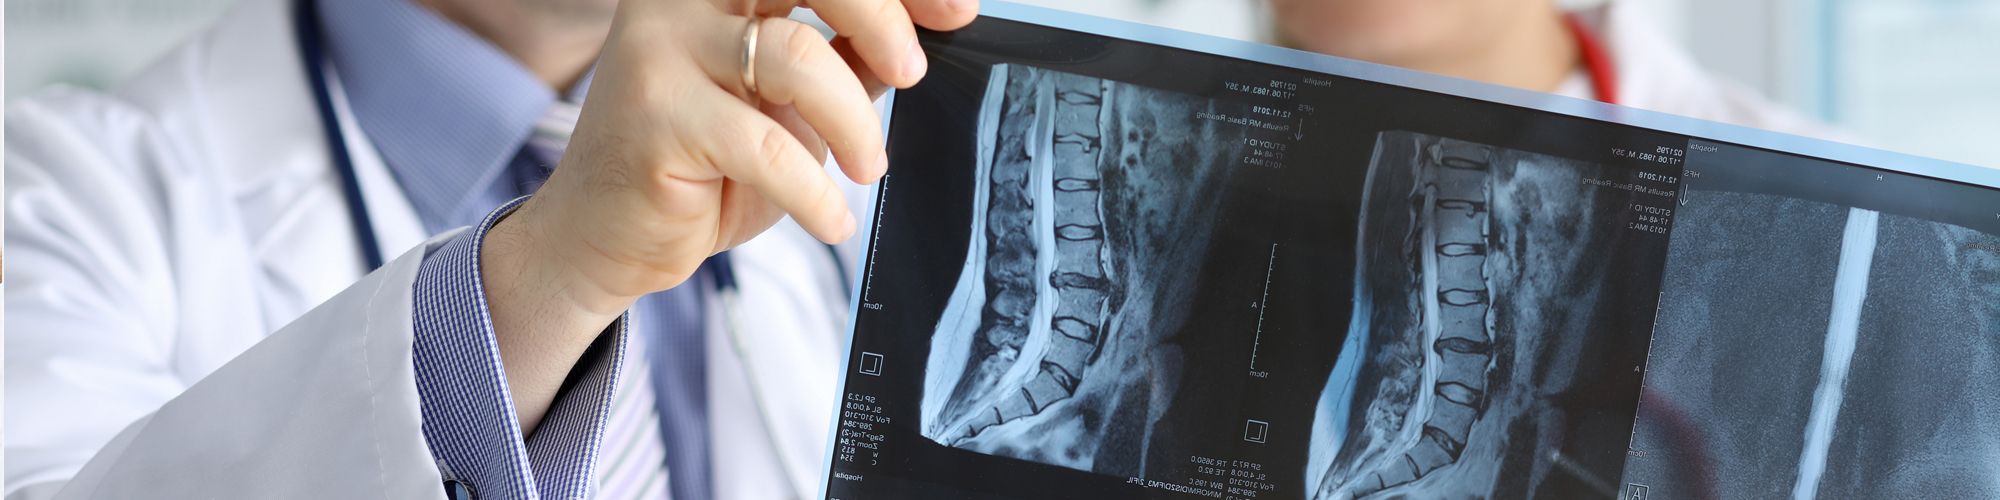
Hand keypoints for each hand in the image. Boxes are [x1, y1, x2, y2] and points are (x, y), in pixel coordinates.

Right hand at [479, 0, 978, 431]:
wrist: (607, 235)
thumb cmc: (702, 164)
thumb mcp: (787, 103)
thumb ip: (843, 60)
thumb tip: (923, 34)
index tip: (957, 13)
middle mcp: (682, 0)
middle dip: (882, 19)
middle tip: (912, 75)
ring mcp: (661, 51)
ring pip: (798, 58)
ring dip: (855, 123)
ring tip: (867, 166)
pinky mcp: (656, 117)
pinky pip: (766, 144)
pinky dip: (815, 189)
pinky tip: (830, 218)